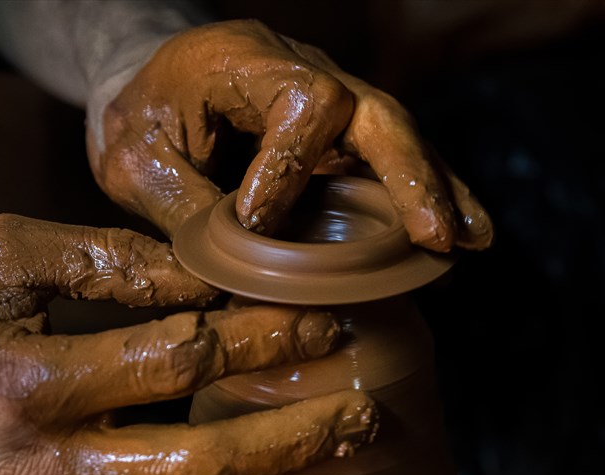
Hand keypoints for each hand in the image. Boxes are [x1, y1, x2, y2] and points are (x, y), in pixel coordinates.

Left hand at [86, 19, 491, 251]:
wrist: (149, 81)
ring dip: (435, 190)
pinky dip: (424, 195)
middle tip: (432, 234)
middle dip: (408, 176)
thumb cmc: (138, 116)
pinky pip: (388, 159)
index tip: (259, 222)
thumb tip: (231, 282)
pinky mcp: (338, 134)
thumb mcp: (135, 163)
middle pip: (375, 113)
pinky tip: (459, 236)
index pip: (300, 101)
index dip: (290, 165)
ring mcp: (329, 98)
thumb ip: (183, 211)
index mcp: (241, 62)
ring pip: (396, 137)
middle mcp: (301, 70)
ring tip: (469, 242)